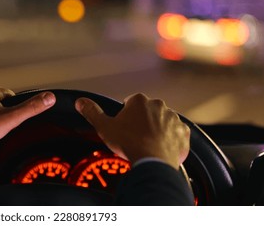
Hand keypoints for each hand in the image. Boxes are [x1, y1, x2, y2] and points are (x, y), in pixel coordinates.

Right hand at [75, 93, 189, 168]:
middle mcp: (159, 105)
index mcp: (139, 101)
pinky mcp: (183, 132)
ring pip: (163, 122)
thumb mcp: (104, 127)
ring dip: (157, 130)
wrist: (153, 162)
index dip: (126, 116)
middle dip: (143, 121)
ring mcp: (173, 118)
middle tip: (135, 137)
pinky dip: (170, 140)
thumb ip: (92, 112)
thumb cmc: (129, 143)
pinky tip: (161, 149)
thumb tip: (80, 102)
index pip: (131, 103)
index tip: (124, 127)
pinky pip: (176, 134)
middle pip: (148, 111)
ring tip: (147, 145)